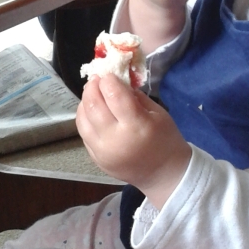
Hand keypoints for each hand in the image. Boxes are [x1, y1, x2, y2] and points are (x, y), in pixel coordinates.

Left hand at [76, 75, 191, 208]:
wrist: (163, 175)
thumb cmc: (165, 140)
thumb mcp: (158, 113)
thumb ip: (135, 97)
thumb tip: (116, 81)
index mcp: (136, 126)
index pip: (114, 95)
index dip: (109, 80)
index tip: (109, 73)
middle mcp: (115, 139)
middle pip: (94, 105)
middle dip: (92, 87)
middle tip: (96, 79)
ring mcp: (102, 151)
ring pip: (83, 119)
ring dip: (85, 101)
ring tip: (92, 93)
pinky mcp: (95, 158)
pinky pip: (84, 133)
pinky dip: (84, 117)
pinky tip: (92, 111)